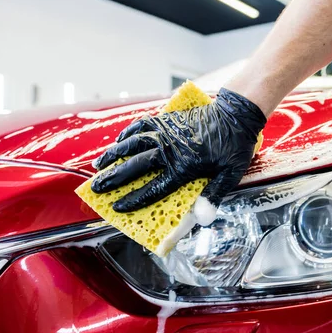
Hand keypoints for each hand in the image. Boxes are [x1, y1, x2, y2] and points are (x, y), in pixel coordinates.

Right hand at [91, 88, 266, 222]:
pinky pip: (141, 125)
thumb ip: (214, 196)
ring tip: (97, 164)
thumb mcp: (231, 175)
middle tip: (95, 187)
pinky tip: (119, 140)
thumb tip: (202, 219)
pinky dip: (128, 133)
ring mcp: (166, 133)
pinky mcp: (167, 120)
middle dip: (113, 178)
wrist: (236, 113)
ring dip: (113, 154)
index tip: (117, 207)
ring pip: (132, 144)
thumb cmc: (234, 146)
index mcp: (184, 167)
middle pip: (135, 166)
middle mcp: (170, 150)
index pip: (153, 188)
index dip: (134, 199)